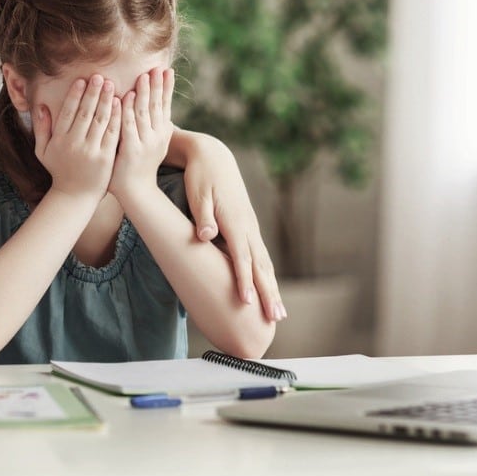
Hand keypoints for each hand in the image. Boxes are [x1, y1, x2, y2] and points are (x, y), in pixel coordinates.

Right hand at [33, 75, 119, 200]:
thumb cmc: (59, 170)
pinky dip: (116, 118)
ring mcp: (91, 151)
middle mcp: (74, 144)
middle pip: (85, 113)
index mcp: (60, 140)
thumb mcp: (43, 151)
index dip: (75, 95)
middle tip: (99, 77)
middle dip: (93, 93)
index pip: (68, 112)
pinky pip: (112, 134)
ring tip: (111, 85)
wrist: (75, 196)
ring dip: (106, 101)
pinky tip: (120, 104)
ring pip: (100, 121)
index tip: (82, 80)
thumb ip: (41, 128)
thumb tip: (40, 106)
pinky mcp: (105, 158)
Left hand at [109, 68, 174, 200]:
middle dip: (157, 85)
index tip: (167, 70)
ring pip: (144, 113)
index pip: (165, 106)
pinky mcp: (131, 150)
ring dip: (143, 93)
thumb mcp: (151, 143)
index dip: (166, 88)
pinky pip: (129, 126)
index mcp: (161, 133)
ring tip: (143, 76)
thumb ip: (152, 125)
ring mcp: (145, 143)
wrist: (135, 191)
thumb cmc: (139, 165)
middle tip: (157, 67)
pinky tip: (125, 97)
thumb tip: (156, 108)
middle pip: (157, 106)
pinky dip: (127, 110)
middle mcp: (156, 136)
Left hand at [178, 134, 286, 320]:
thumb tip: (205, 237)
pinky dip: (267, 275)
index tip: (247, 303)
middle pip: (261, 266)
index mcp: (235, 222)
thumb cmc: (201, 177)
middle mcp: (248, 227)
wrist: (213, 156)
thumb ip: (203, 217)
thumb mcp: (197, 194)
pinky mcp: (249, 226)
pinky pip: (261, 256)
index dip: (244, 281)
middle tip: (276, 319)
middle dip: (268, 293)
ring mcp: (251, 227)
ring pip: (265, 263)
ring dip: (272, 288)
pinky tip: (270, 288)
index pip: (242, 258)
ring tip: (279, 313)